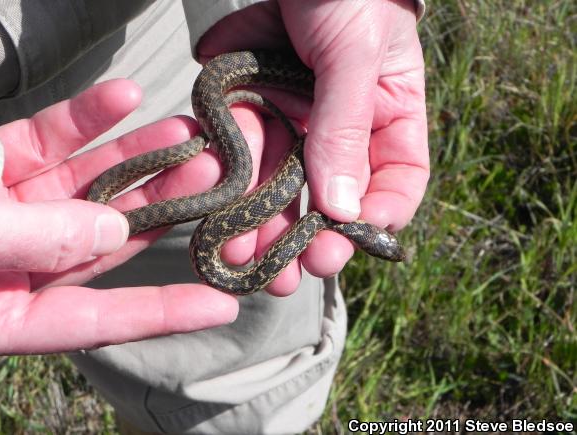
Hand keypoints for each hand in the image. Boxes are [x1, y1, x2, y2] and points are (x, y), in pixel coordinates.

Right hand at [0, 80, 237, 354]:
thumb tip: (112, 228)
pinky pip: (50, 137)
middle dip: (170, 206)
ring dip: (142, 157)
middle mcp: (24, 259)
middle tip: (222, 180)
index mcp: (12, 310)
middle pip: (111, 237)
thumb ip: (38, 241)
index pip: (104, 318)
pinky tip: (126, 96)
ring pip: (92, 183)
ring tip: (192, 133)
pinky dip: (86, 117)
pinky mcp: (0, 159)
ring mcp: (15, 206)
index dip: (166, 312)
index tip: (225, 305)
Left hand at [197, 0, 428, 293]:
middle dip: (306, 237)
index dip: (377, 219)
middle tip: (286, 273)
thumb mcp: (355, 53)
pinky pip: (242, 152)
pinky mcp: (253, 110)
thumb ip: (346, 128)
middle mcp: (343, 130)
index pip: (396, 184)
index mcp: (388, 118)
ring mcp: (295, 123)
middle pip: (329, 199)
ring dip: (259, 222)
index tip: (350, 240)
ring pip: (280, 186)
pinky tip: (215, 208)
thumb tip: (344, 208)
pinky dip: (229, 179)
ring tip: (239, 254)